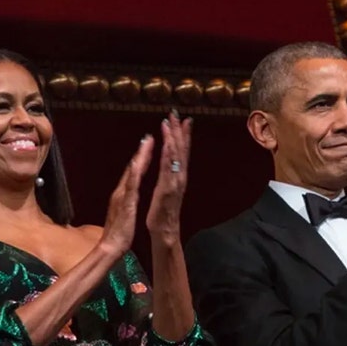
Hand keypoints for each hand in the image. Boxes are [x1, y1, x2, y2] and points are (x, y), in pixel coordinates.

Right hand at [98, 135, 154, 256]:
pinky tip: (137, 164)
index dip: (142, 158)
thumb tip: (128, 193)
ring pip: (131, 173)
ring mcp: (122, 197)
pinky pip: (130, 187)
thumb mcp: (125, 212)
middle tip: (150, 136)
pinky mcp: (125, 204)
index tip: (149, 144)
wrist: (110, 247)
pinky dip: (133, 175)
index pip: (134, 172)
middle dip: (142, 152)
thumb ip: (126, 200)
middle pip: (133, 168)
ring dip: (139, 157)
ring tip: (146, 142)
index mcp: (124, 194)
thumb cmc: (119, 232)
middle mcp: (121, 191)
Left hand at [145, 110, 191, 245]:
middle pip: (181, 151)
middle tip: (177, 114)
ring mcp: (175, 183)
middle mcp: (179, 177)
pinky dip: (170, 156)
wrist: (165, 231)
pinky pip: (169, 169)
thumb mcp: (166, 191)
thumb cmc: (163, 213)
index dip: (182, 136)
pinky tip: (168, 143)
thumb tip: (171, 165)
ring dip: (174, 139)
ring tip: (172, 123)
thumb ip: (170, 177)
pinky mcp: (167, 190)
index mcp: (177, 177)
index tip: (183, 120)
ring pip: (176, 157)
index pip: (181, 153)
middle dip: (179, 131)